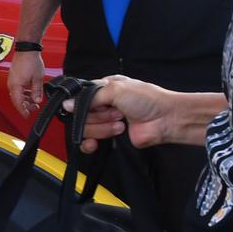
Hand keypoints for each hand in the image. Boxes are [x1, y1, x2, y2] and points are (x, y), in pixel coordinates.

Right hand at [7, 50, 45, 117]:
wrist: (26, 49)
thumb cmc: (30, 61)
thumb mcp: (37, 79)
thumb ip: (37, 91)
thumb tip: (37, 100)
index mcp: (16, 86)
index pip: (18, 103)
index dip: (23, 111)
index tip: (27, 116)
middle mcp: (11, 84)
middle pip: (17, 100)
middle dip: (25, 105)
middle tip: (34, 108)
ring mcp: (12, 80)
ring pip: (17, 95)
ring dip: (25, 99)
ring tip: (34, 100)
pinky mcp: (14, 77)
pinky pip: (17, 89)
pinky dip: (23, 93)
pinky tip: (30, 92)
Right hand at [63, 74, 177, 150]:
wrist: (165, 120)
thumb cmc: (147, 100)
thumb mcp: (116, 89)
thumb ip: (89, 98)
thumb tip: (67, 105)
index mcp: (104, 88)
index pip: (80, 97)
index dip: (81, 104)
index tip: (89, 107)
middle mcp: (103, 104)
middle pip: (81, 114)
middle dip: (98, 116)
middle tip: (116, 113)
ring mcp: (105, 121)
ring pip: (86, 128)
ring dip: (102, 128)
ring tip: (120, 124)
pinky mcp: (109, 137)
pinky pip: (88, 143)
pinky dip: (90, 144)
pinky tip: (96, 143)